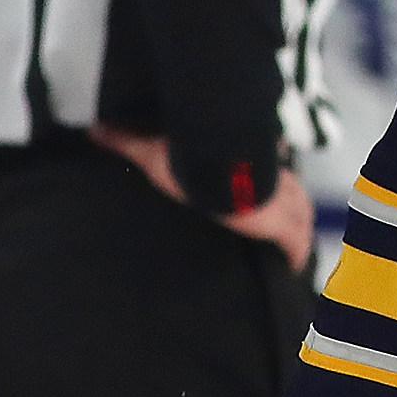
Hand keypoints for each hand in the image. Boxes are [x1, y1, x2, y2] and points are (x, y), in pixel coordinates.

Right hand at [88, 123, 314, 272]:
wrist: (216, 178)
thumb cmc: (190, 163)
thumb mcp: (155, 153)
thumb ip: (128, 141)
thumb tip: (95, 128)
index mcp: (249, 159)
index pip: (267, 166)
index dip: (267, 181)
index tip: (260, 193)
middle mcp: (274, 178)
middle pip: (292, 195)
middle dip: (286, 209)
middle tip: (275, 227)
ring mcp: (285, 203)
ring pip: (301, 216)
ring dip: (295, 231)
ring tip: (284, 249)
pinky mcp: (286, 228)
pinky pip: (297, 246)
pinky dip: (294, 255)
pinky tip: (288, 268)